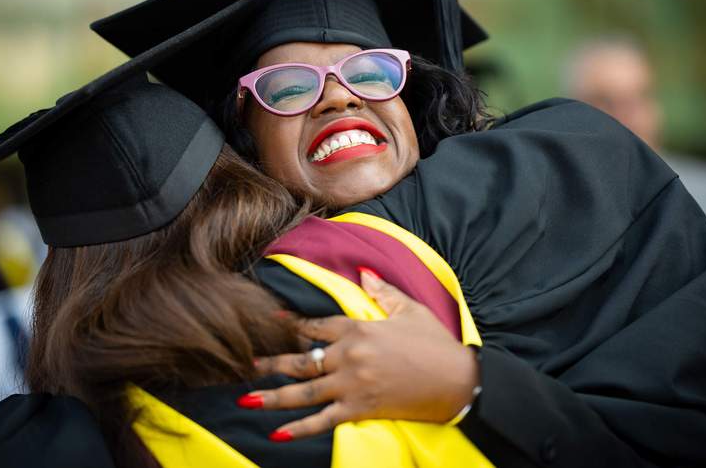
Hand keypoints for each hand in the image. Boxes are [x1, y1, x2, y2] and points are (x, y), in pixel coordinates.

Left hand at [242, 268, 480, 440]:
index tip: (273, 323)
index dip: (292, 325)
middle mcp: (349, 355)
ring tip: (248, 399)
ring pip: (304, 391)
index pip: (316, 326)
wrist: (458, 381)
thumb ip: (382, 292)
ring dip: (273, 395)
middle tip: (249, 365)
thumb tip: (363, 271)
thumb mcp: (410, 310)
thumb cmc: (436, 344)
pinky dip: (299, 429)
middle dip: (272, 363)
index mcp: (359, 328)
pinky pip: (323, 421)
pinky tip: (277, 434)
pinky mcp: (360, 409)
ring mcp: (352, 385)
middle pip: (301, 360)